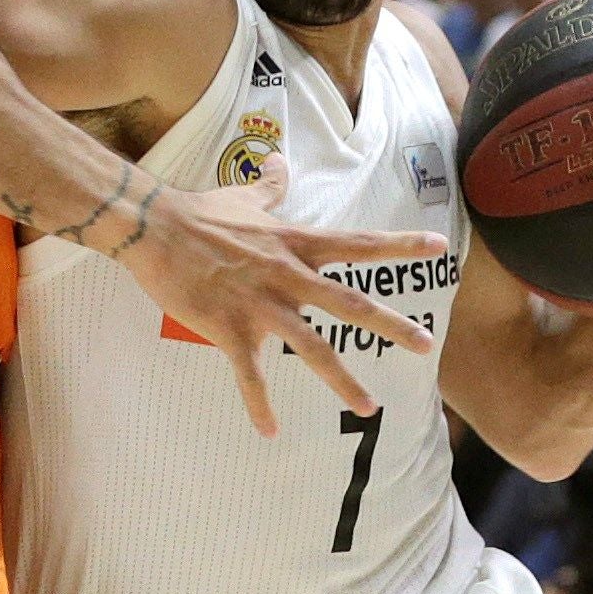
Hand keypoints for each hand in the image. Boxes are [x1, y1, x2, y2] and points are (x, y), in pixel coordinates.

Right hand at [124, 177, 448, 436]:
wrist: (154, 228)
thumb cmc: (200, 212)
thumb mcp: (244, 197)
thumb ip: (269, 188)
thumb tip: (279, 162)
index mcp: (296, 244)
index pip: (359, 244)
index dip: (400, 244)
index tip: (438, 246)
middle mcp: (288, 275)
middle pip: (351, 304)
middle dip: (392, 325)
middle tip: (426, 346)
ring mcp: (261, 305)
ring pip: (311, 348)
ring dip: (343, 381)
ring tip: (371, 407)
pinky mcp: (229, 329)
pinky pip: (249, 376)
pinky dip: (259, 406)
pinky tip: (269, 431)